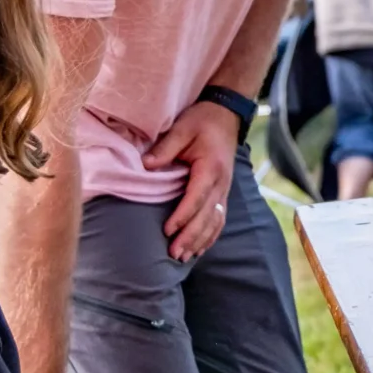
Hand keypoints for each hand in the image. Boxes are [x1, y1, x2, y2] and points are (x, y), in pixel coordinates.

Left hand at [145, 100, 241, 260]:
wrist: (226, 115)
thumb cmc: (203, 121)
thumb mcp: (183, 128)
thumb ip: (166, 147)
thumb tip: (146, 166)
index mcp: (211, 168)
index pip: (197, 196)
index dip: (183, 215)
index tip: (168, 230)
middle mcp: (222, 183)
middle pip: (207, 215)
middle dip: (191, 236)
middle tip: (173, 253)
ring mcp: (225, 189)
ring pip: (215, 221)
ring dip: (200, 240)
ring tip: (184, 257)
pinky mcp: (223, 193)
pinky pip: (220, 219)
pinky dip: (210, 235)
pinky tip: (200, 249)